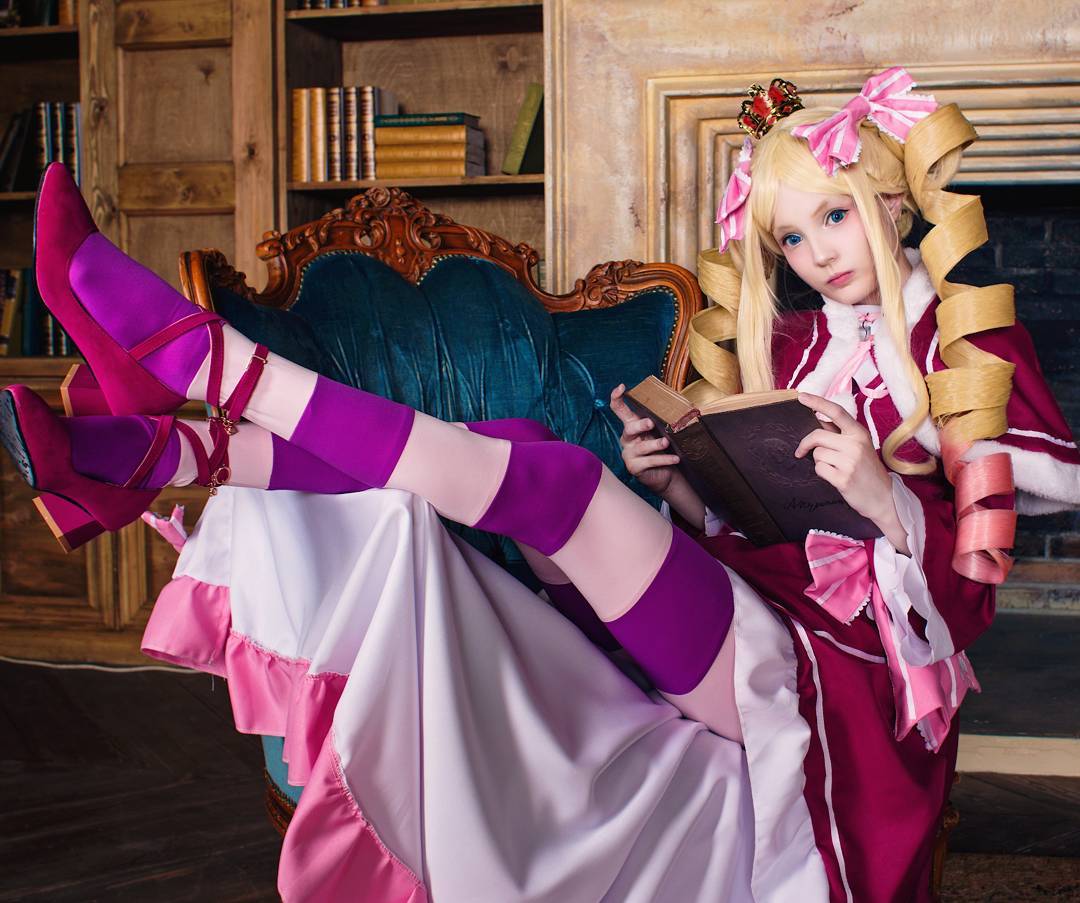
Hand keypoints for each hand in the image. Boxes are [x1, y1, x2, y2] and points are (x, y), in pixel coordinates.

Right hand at [609, 383, 680, 494]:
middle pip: (629, 428)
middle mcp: (627, 438)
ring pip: (641, 447)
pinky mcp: (634, 467)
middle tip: (651, 423)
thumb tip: (681, 404)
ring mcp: (629, 453)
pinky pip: (649, 462)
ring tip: (666, 442)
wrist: (664, 472)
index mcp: (631, 425)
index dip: (617, 398)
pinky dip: (664, 460)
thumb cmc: (662, 448)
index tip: (621, 387)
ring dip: (655, 444)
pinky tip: (675, 458)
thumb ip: (662, 419)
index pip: (619, 409)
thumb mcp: (661, 431)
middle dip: (640, 425)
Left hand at [793, 393, 895, 524]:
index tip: (802, 396)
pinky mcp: (843, 479)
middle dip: (806, 444)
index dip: (817, 402)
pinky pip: (819, 469)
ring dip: (819, 461)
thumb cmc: (867, 470)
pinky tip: (835, 477)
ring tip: (835, 467)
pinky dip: (822, 473)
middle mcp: (855, 444)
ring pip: (817, 454)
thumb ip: (839, 433)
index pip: (836, 412)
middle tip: (802, 451)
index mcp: (859, 433)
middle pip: (817, 435)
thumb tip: (817, 417)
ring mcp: (850, 462)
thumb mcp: (859, 445)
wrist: (884, 497)